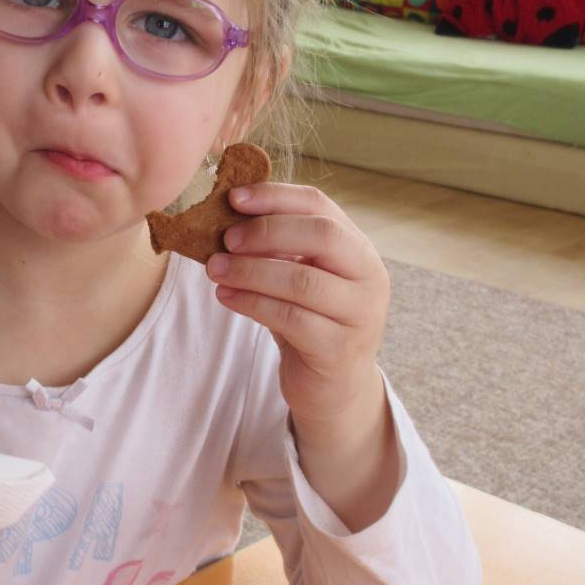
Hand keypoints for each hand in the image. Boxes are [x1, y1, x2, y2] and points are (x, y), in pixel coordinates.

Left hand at [205, 182, 389, 446]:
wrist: (333, 388)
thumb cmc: (310, 322)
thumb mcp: (300, 277)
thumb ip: (278, 248)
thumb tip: (226, 216)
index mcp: (358, 248)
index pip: (321, 206)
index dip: (276, 197)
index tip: (233, 198)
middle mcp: (369, 277)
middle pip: (321, 236)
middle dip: (267, 232)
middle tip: (225, 239)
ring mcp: (359, 314)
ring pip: (302, 280)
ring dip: (251, 270)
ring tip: (215, 269)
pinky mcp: (338, 349)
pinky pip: (290, 318)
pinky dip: (251, 303)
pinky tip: (225, 296)